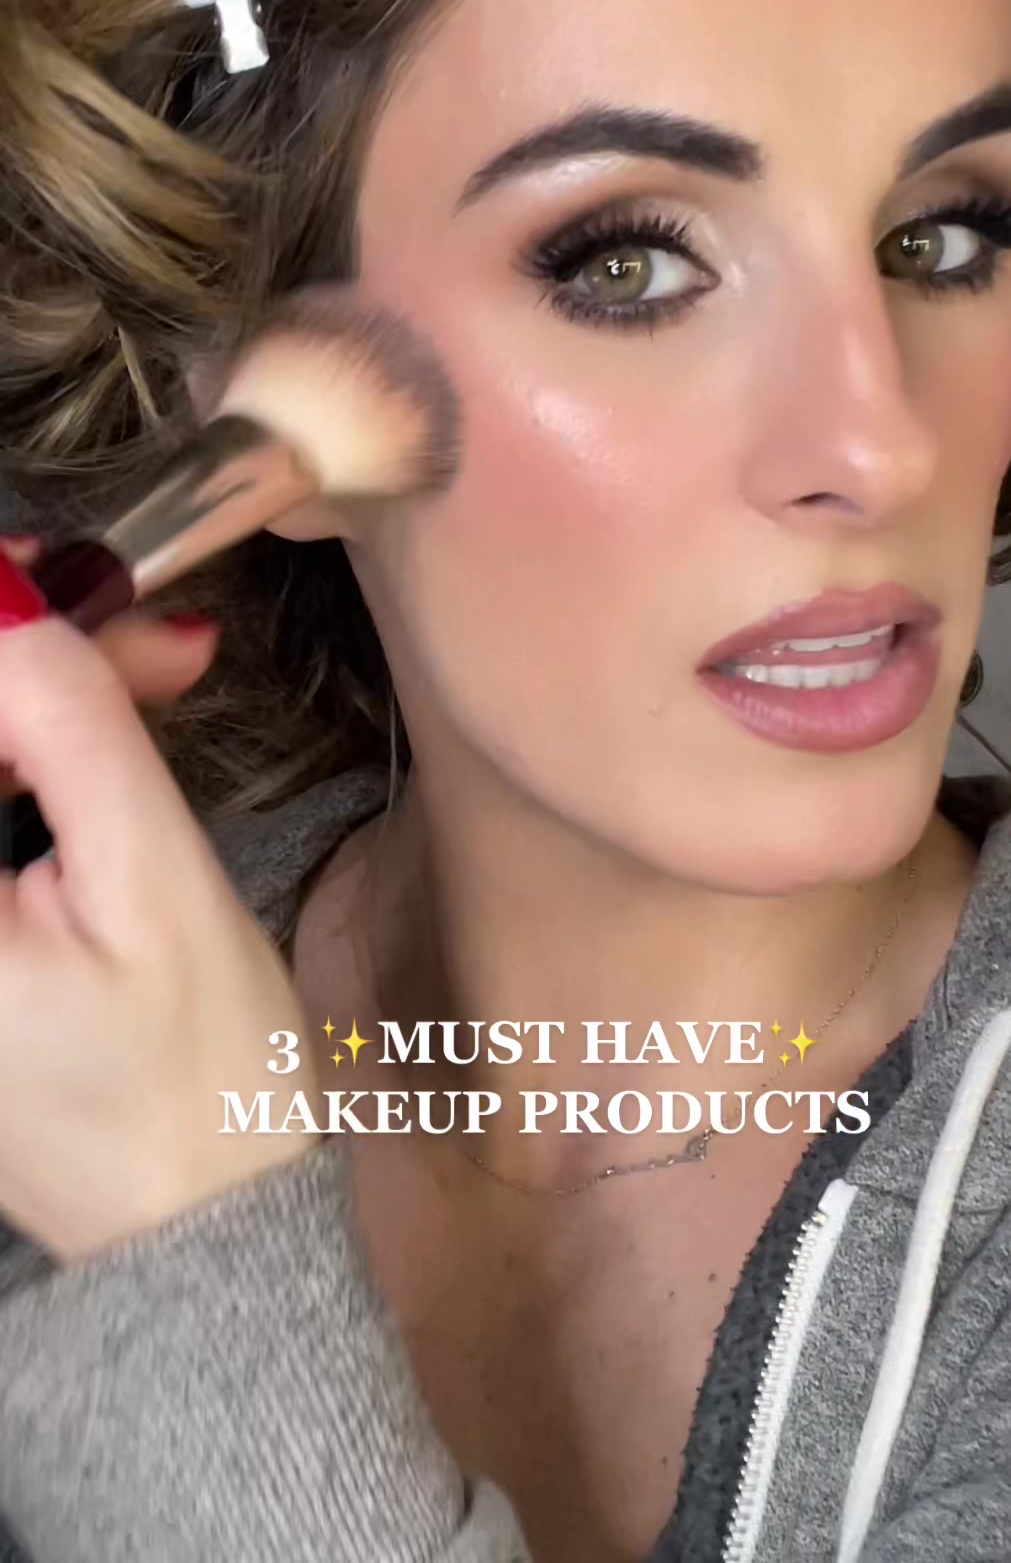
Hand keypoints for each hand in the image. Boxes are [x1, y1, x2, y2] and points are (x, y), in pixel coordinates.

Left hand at [0, 540, 321, 1262]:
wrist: (204, 1223)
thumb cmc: (197, 1078)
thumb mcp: (152, 883)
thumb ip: (72, 727)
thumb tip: (8, 595)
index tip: (63, 573)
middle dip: (19, 660)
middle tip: (137, 619)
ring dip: (33, 705)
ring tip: (157, 665)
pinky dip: (28, 758)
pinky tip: (102, 727)